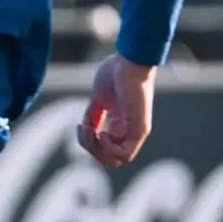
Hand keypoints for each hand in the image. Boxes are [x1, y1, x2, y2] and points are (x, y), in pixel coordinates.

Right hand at [77, 53, 154, 169]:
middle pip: (108, 159)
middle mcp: (128, 132)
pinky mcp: (140, 130)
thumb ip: (93, 117)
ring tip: (91, 130)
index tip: (82, 125)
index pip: (104, 151)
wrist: (128, 60)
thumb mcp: (98, 99)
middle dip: (90, 149)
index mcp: (119, 125)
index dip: (89, 144)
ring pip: (115, 161)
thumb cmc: (115, 73)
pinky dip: (109, 149)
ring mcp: (135, 132)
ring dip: (97, 150)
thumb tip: (87, 131)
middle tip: (84, 129)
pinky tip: (102, 133)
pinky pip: (125, 155)